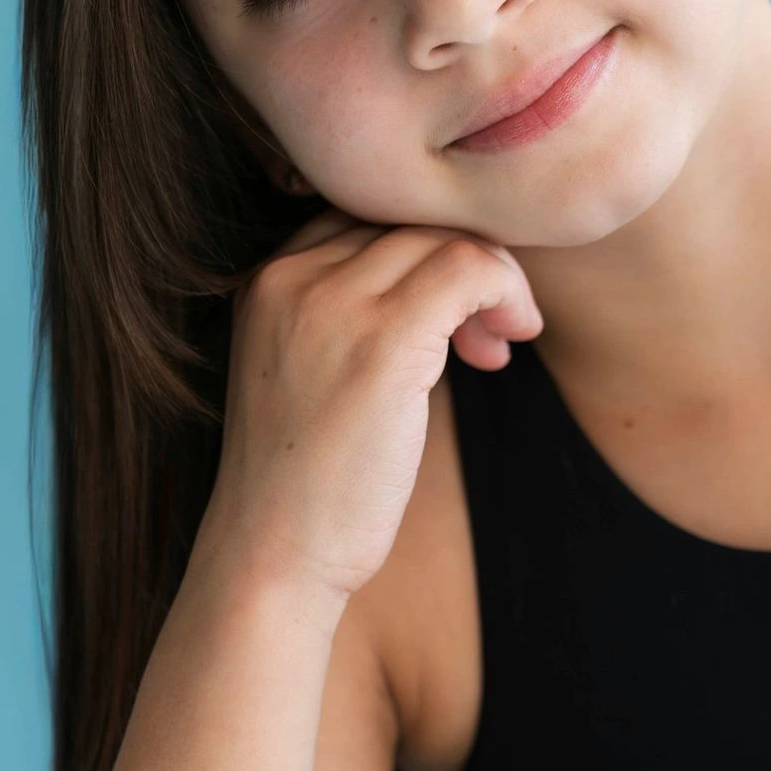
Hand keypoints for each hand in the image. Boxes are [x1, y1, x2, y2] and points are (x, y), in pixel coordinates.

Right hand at [194, 207, 542, 603]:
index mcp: (266, 280)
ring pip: (445, 237)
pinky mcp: (382, 341)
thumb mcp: (313, 372)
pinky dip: (504, 294)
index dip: (425, 254)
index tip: (454, 318)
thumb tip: (451, 279)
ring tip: (498, 346)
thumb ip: (356, 313)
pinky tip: (504, 346)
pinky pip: (469, 269)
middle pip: (410, 221)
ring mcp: (332, 303)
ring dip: (495, 282)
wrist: (274, 554)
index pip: (368, 216)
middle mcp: (290, 276)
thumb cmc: (307, 480)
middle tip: (489, 338)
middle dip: (466, 268)